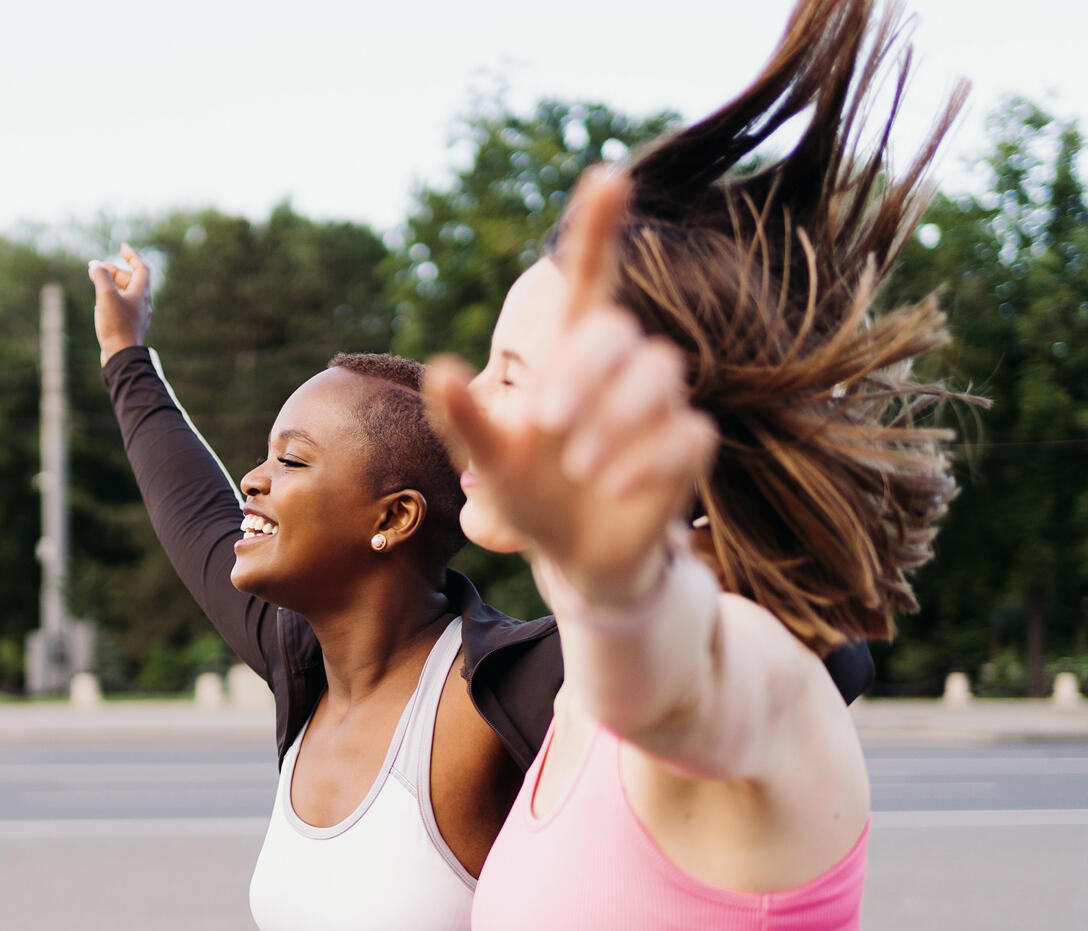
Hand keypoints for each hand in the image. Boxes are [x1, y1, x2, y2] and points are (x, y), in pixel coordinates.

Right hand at [89, 243, 152, 361]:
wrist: (122, 357)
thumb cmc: (116, 325)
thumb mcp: (106, 296)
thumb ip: (101, 277)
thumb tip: (95, 265)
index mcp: (141, 293)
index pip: (141, 268)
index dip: (132, 256)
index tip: (122, 247)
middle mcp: (143, 304)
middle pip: (132, 281)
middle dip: (116, 271)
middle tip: (98, 268)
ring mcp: (137, 317)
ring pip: (127, 294)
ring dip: (114, 285)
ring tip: (98, 283)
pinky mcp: (130, 328)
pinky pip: (123, 307)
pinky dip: (113, 299)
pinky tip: (102, 304)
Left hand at [425, 170, 717, 605]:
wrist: (575, 556)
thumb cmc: (528, 493)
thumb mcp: (487, 459)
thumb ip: (465, 416)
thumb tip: (438, 367)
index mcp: (570, 355)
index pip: (590, 278)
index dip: (598, 229)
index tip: (607, 176)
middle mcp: (621, 368)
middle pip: (618, 332)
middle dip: (585, 372)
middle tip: (547, 424)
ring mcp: (661, 405)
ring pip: (661, 376)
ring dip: (617, 418)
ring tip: (578, 464)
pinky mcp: (689, 447)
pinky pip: (689, 434)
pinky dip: (647, 459)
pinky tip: (610, 487)